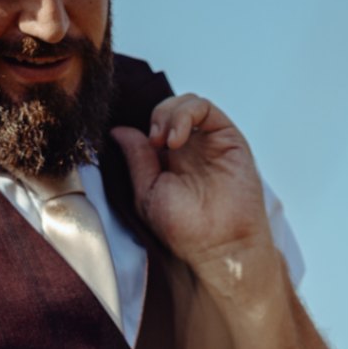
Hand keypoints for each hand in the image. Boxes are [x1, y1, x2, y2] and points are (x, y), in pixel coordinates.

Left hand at [111, 95, 275, 285]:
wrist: (219, 245)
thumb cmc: (186, 230)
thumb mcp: (147, 193)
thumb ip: (136, 158)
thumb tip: (119, 131)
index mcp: (168, 161)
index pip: (152, 125)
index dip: (140, 125)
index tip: (131, 142)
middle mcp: (190, 148)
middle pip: (169, 109)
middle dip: (155, 116)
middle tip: (152, 141)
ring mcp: (209, 142)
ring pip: (187, 104)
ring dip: (170, 112)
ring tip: (165, 140)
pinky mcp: (228, 138)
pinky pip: (205, 108)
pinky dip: (186, 113)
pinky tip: (176, 138)